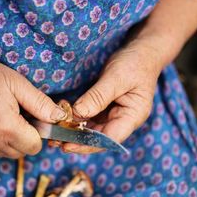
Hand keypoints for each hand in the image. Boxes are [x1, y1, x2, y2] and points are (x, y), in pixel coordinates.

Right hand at [0, 40, 65, 157]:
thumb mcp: (17, 84)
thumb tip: (60, 118)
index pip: (36, 146)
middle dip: (25, 136)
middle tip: (16, 115)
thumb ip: (40, 104)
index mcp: (8, 129)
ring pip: (9, 153)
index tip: (30, 117)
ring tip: (2, 118)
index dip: (37, 132)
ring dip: (11, 140)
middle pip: (23, 151)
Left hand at [61, 0, 196, 153]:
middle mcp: (123, 120)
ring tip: (54, 133)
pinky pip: (89, 118)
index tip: (67, 145)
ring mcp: (113, 115)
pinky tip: (62, 119)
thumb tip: (78, 114)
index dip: (88, 145)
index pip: (110, 139)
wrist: (142, 51)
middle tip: (54, 140)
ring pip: (92, 130)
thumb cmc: (135, 62)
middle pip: (99, 138)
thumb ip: (98, 97)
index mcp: (133, 117)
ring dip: (74, 132)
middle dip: (77, 141)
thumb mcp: (117, 77)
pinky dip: (76, 120)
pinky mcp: (104, 108)